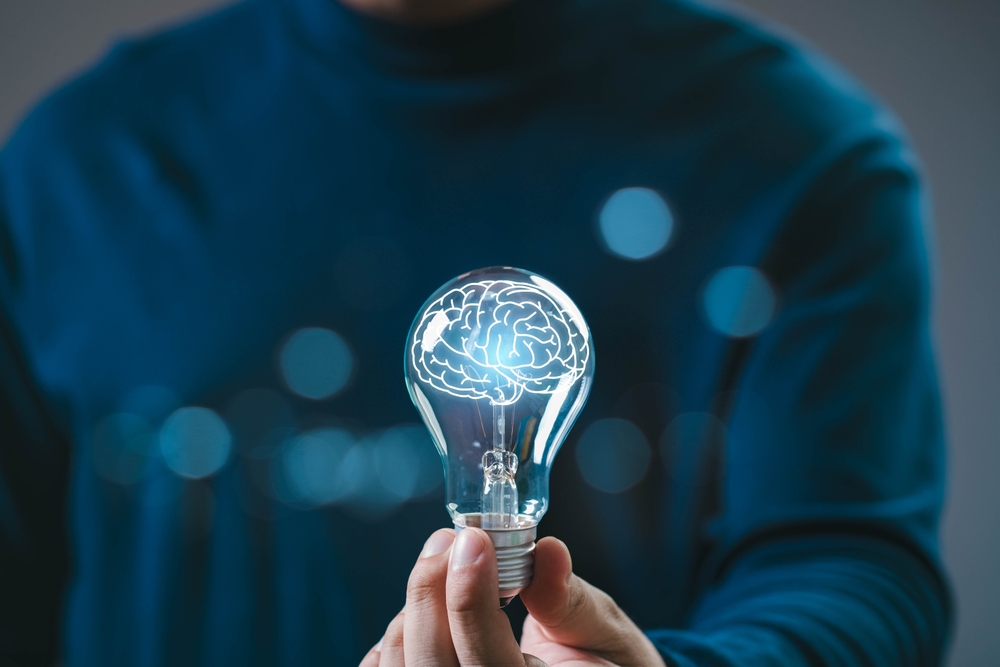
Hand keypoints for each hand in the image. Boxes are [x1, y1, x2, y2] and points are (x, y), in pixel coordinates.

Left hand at [360, 527, 665, 666]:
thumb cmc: (606, 665)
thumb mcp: (606, 633)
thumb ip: (569, 601)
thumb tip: (547, 552)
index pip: (488, 665)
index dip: (470, 600)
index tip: (473, 539)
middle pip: (431, 664)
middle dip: (430, 592)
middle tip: (448, 538)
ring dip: (412, 611)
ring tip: (442, 572)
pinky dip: (392, 640)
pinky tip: (418, 614)